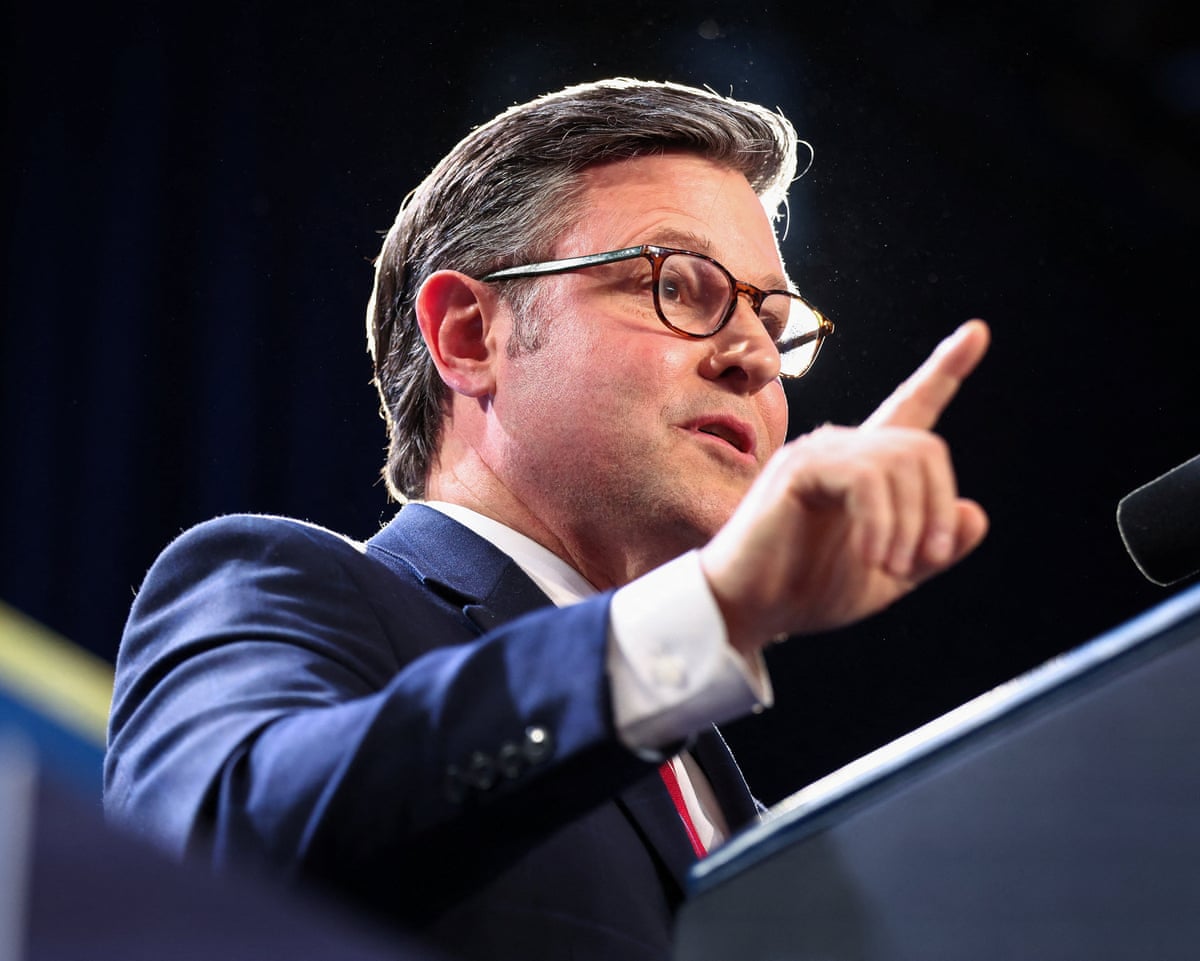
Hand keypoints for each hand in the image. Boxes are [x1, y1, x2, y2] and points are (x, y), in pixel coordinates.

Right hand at [700, 320, 990, 653]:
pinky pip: (866, 479)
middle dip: (937, 508)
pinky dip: (881, 523)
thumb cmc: (809, 591)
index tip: (977, 332)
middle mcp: (842, 448)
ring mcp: (817, 453)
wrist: (750, 609)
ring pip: (900, 462)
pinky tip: (872, 556)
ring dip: (911, 524)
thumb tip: (972, 511)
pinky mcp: (798, 469)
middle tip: (926, 561)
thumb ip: (933, 549)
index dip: (945, 370)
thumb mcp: (891, 575)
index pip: (911, 407)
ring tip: (892, 567)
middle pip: (923, 447)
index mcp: (866, 469)